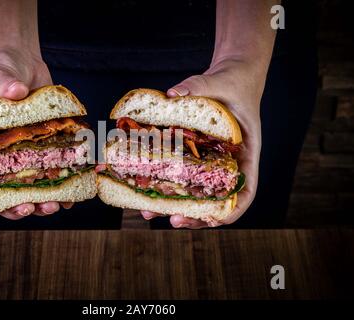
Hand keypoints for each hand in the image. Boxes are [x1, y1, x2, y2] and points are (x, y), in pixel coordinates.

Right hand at [0, 47, 73, 219]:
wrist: (21, 60)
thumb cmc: (1, 69)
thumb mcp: (0, 76)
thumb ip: (5, 86)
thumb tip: (15, 92)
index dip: (1, 201)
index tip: (21, 207)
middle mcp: (3, 153)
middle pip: (12, 190)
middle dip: (30, 204)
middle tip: (47, 206)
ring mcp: (24, 150)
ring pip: (33, 183)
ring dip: (47, 197)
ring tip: (62, 202)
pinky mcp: (44, 143)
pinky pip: (52, 164)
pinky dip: (63, 177)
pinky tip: (76, 185)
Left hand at [141, 58, 263, 227]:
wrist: (232, 76)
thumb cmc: (234, 82)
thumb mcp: (220, 81)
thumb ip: (198, 86)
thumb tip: (171, 94)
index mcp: (246, 152)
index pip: (246, 190)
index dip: (232, 209)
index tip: (213, 220)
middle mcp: (230, 162)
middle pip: (217, 200)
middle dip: (196, 215)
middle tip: (173, 221)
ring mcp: (213, 161)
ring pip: (197, 192)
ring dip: (176, 206)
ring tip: (150, 213)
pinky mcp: (197, 155)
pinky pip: (184, 175)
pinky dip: (168, 185)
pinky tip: (146, 189)